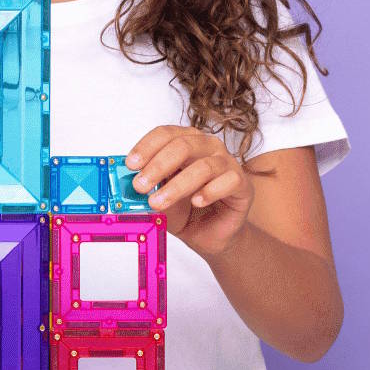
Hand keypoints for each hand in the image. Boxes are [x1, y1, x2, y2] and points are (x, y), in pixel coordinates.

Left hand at [125, 125, 254, 259]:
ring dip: (177, 186)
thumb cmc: (184, 210)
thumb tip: (127, 184)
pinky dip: (210, 191)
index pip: (165, 133)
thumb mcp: (158, 198)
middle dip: (158, 166)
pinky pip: (229, 180)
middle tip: (140, 186)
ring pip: (204, 166)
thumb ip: (146, 189)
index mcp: (185, 142)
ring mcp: (227, 163)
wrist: (210, 235)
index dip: (146, 147)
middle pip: (183, 145)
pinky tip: (196, 202)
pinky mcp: (242, 183)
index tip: (130, 165)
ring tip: (158, 203)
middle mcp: (207, 147)